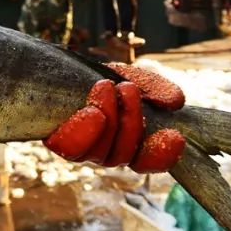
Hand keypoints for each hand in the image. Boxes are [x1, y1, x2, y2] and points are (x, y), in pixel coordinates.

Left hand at [45, 62, 185, 172]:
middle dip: (131, 121)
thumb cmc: (100, 78)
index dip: (162, 156)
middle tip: (129, 88)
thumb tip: (175, 102)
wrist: (57, 70)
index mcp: (128, 142)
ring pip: (99, 153)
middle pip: (123, 155)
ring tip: (107, 86)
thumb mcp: (131, 77)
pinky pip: (68, 148)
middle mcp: (105, 151)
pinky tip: (91, 111)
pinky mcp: (55, 140)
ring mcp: (80, 149)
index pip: (147, 161)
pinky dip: (82, 131)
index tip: (176, 136)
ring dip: (108, 118)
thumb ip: (155, 88)